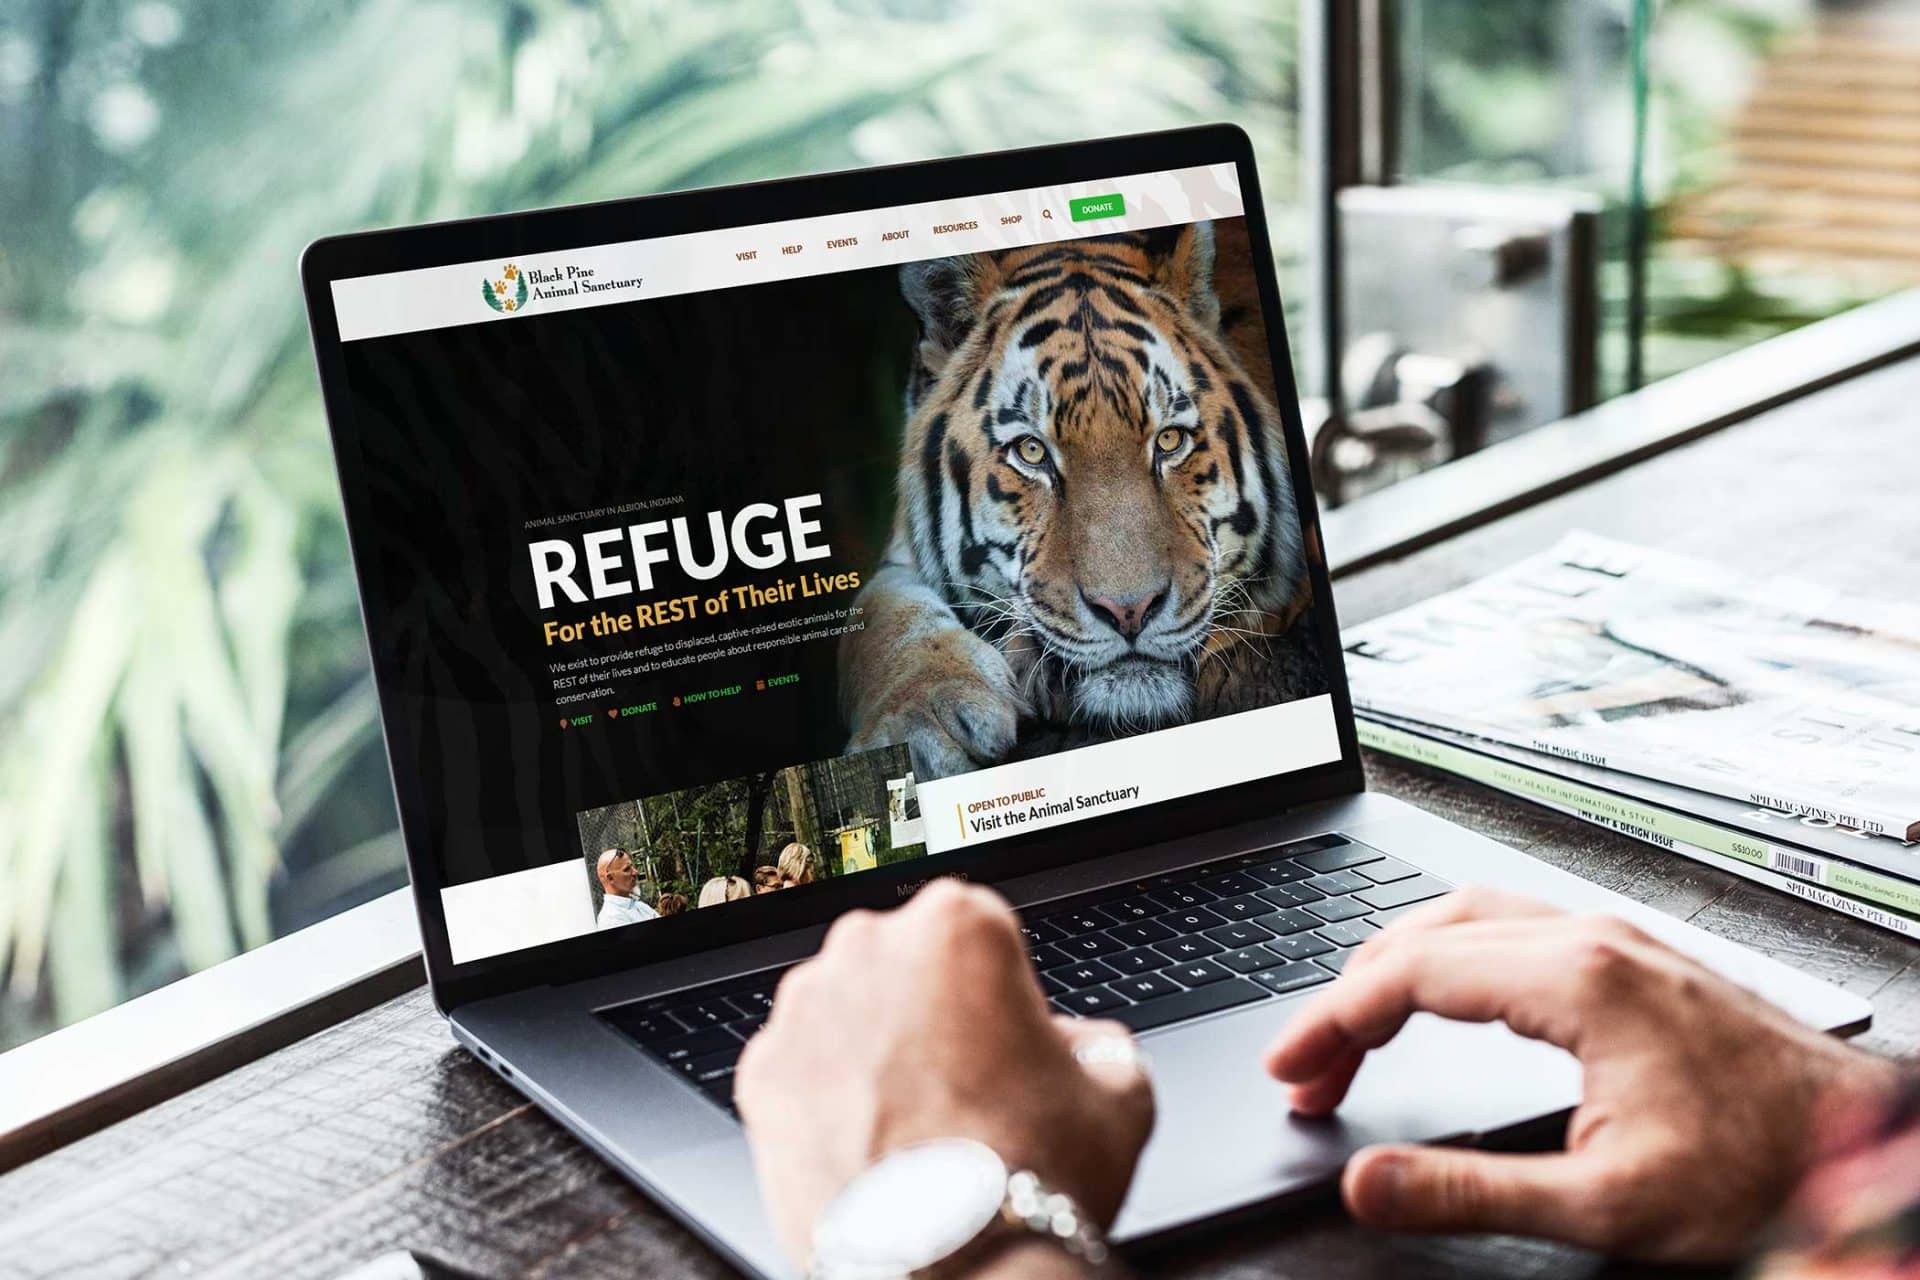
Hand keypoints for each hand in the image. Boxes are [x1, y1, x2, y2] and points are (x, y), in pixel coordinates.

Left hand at [735, 880, 1154, 1266]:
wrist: (954, 1273)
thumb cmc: (1032, 1178)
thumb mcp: (1121, 1096)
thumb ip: (1101, 1045)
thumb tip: (1086, 1048)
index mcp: (958, 924)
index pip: (978, 930)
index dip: (1001, 992)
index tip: (1008, 1037)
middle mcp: (867, 947)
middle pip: (904, 965)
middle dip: (930, 1013)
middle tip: (966, 1088)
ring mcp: (804, 1009)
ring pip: (846, 1013)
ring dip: (873, 1051)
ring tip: (917, 1128)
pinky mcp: (760, 1073)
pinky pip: (801, 1069)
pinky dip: (826, 1100)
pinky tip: (871, 1146)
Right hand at [1264, 888, 1896, 1261]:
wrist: (1863, 1147)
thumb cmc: (1758, 1166)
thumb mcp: (1602, 1204)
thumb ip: (1469, 1194)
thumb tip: (1368, 1183)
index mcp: (1575, 978)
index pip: (1408, 975)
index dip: (1330, 1023)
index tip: (1290, 1070)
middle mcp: (1588, 938)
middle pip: (1423, 935)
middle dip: (1348, 1001)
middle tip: (1308, 1071)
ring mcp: (1611, 938)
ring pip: (1462, 918)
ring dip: (1394, 972)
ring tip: (1352, 1035)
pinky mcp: (1628, 956)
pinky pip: (1505, 927)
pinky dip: (1444, 962)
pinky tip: (1439, 997)